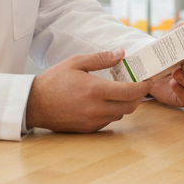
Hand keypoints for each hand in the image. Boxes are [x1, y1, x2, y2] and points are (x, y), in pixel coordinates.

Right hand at [26, 48, 154, 131]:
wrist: (34, 104)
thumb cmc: (54, 80)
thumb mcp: (76, 62)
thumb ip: (101, 58)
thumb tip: (121, 53)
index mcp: (95, 90)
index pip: (129, 92)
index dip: (143, 87)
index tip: (149, 81)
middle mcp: (96, 109)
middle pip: (130, 107)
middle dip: (138, 97)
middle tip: (139, 87)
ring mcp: (92, 121)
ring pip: (119, 115)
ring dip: (124, 105)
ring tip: (120, 92)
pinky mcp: (87, 129)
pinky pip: (107, 121)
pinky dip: (111, 112)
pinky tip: (105, 102)